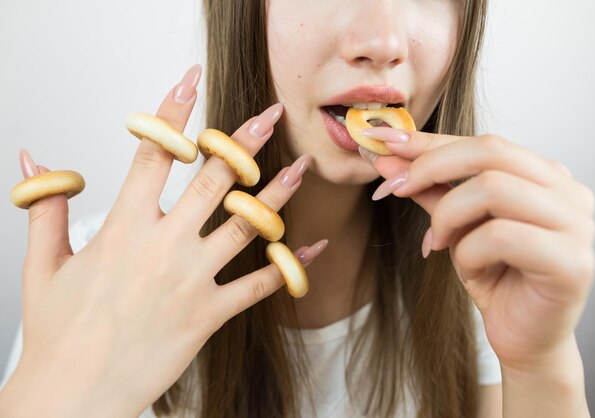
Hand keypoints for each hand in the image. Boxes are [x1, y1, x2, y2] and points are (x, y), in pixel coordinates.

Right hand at [11, 66, 323, 417]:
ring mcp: (192, 280)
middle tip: (271, 115)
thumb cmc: (59, 333)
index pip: (153, 153)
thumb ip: (46, 209)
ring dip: (279, 194)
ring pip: (247, 225)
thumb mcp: (44, 266)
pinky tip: (312, 248)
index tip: (190, 81)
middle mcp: (164, 246)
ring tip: (301, 166)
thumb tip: (34, 161)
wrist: (74, 394)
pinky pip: (262, 285)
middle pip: (214, 179)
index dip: (173, 111)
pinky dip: (291, 266)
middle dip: (244, 141)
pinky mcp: (211, 314)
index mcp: (123, 227)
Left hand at [358, 128, 594, 370]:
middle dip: (431, 166)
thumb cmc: (496, 278)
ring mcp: (576, 224)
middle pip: (491, 151)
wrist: (525, 338)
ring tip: (439, 242)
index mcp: (545, 176)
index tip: (385, 142)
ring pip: (492, 189)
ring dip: (448, 216)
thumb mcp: (456, 227)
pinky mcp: (571, 262)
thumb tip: (391, 158)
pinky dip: (468, 251)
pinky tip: (470, 268)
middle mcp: (568, 191)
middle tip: (397, 188)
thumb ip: (432, 191)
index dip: (430, 142)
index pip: (484, 143)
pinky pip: (500, 236)